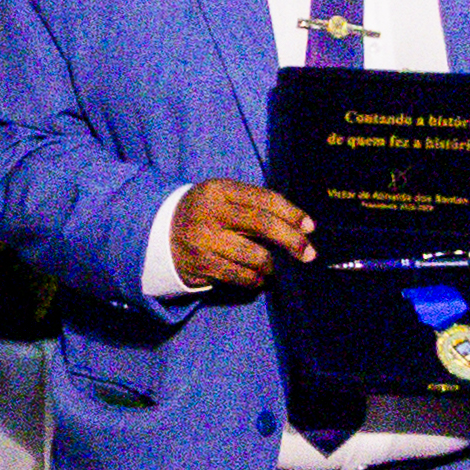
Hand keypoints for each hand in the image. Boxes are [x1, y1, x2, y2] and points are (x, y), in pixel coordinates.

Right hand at [167, 179, 315, 296]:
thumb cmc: (207, 214)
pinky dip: (255, 279)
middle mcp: (209, 213)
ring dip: (270, 265)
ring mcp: (203, 240)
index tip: (310, 227)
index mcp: (218, 190)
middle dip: (292, 240)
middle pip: (264, 225)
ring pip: (256, 256)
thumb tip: (301, 227)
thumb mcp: (224, 199)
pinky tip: (256, 277)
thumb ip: (256, 205)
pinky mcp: (200, 264)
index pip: (265, 200)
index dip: (292, 214)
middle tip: (308, 254)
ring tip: (268, 266)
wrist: (159, 233)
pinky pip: (241, 276)